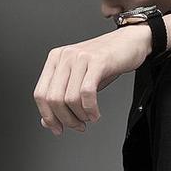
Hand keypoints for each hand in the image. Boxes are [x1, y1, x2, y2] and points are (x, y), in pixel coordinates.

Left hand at [33, 25, 151, 135]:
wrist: (130, 42)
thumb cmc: (105, 61)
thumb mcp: (80, 79)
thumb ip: (63, 97)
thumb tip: (47, 121)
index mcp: (55, 59)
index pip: (40, 94)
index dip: (47, 116)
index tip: (57, 129)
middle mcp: (65, 57)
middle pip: (53, 99)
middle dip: (66, 119)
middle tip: (78, 126)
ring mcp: (80, 58)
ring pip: (70, 98)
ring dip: (80, 116)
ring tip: (89, 118)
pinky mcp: (97, 61)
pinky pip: (87, 92)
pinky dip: (90, 109)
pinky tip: (95, 114)